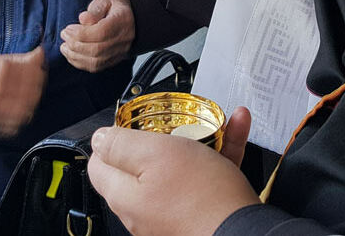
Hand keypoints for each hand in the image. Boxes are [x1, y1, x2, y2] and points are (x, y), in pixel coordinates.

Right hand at [0, 45, 45, 137]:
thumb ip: (17, 59)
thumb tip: (38, 55)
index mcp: (2, 69)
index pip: (34, 71)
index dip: (40, 68)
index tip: (40, 67)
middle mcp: (0, 89)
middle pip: (34, 91)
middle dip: (38, 85)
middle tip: (36, 82)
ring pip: (27, 110)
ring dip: (31, 103)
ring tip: (29, 98)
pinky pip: (14, 127)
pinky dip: (20, 120)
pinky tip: (19, 112)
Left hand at [60, 0, 134, 71]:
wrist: (130, 17)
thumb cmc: (115, 5)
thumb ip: (95, 9)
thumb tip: (83, 19)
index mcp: (122, 21)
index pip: (101, 32)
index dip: (81, 34)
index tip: (68, 29)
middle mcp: (124, 39)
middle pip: (97, 49)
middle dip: (75, 45)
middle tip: (64, 36)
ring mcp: (120, 51)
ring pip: (96, 61)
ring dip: (75, 56)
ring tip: (64, 47)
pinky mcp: (114, 59)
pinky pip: (96, 67)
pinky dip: (80, 63)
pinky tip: (71, 55)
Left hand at [89, 107, 256, 235]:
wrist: (245, 233)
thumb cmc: (201, 198)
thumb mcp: (154, 154)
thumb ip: (121, 145)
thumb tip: (99, 138)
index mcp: (125, 195)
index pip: (100, 165)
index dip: (112, 138)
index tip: (132, 123)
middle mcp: (144, 209)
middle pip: (142, 164)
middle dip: (162, 135)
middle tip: (176, 121)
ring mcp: (172, 213)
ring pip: (180, 167)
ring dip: (198, 138)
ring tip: (215, 120)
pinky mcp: (200, 213)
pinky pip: (205, 177)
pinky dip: (219, 152)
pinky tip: (236, 129)